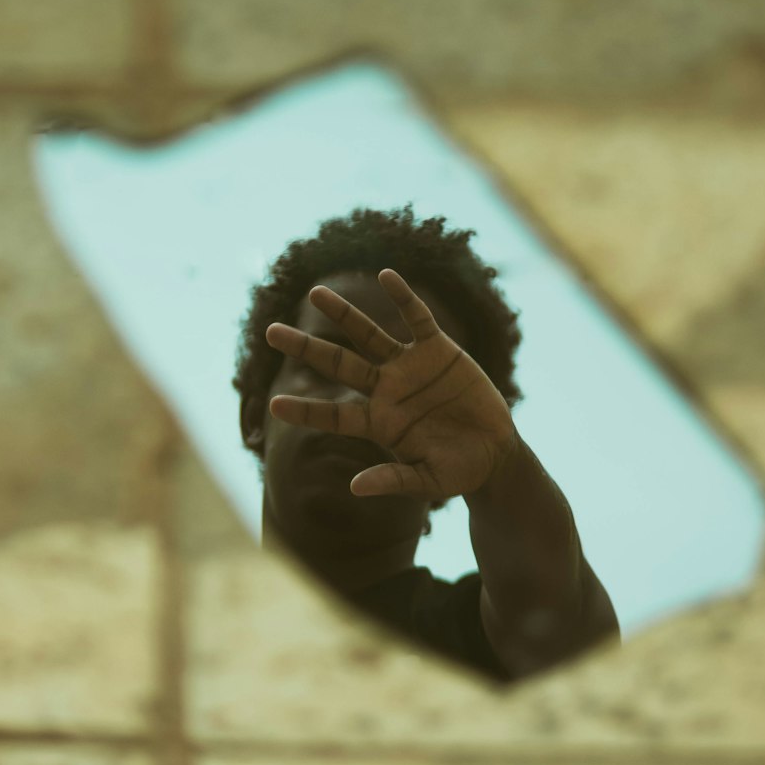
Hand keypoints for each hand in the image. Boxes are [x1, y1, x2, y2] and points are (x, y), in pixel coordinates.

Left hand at [265, 267, 517, 500]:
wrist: (494, 451)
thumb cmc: (456, 471)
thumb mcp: (427, 481)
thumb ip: (393, 479)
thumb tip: (354, 488)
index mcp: (377, 423)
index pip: (333, 414)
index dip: (306, 410)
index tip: (274, 405)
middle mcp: (385, 389)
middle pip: (337, 364)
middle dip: (306, 348)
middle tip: (270, 332)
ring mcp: (409, 366)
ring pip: (368, 334)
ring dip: (343, 313)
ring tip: (315, 293)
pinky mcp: (437, 349)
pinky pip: (417, 318)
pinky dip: (404, 298)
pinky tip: (386, 275)